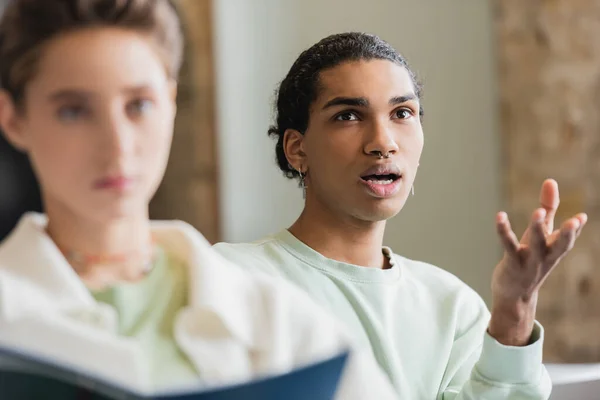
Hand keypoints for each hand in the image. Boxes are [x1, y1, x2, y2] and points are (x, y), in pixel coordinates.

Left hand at [488, 179, 586, 345]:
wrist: (514, 295)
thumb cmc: (529, 258)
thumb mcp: (540, 234)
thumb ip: (547, 208)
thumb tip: (551, 181)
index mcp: (555, 251)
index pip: (568, 240)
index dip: (575, 230)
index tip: (582, 217)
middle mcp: (545, 257)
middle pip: (560, 246)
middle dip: (568, 234)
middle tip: (575, 221)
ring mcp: (529, 261)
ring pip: (535, 245)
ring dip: (538, 229)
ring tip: (538, 211)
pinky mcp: (511, 262)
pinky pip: (508, 245)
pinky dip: (504, 231)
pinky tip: (500, 216)